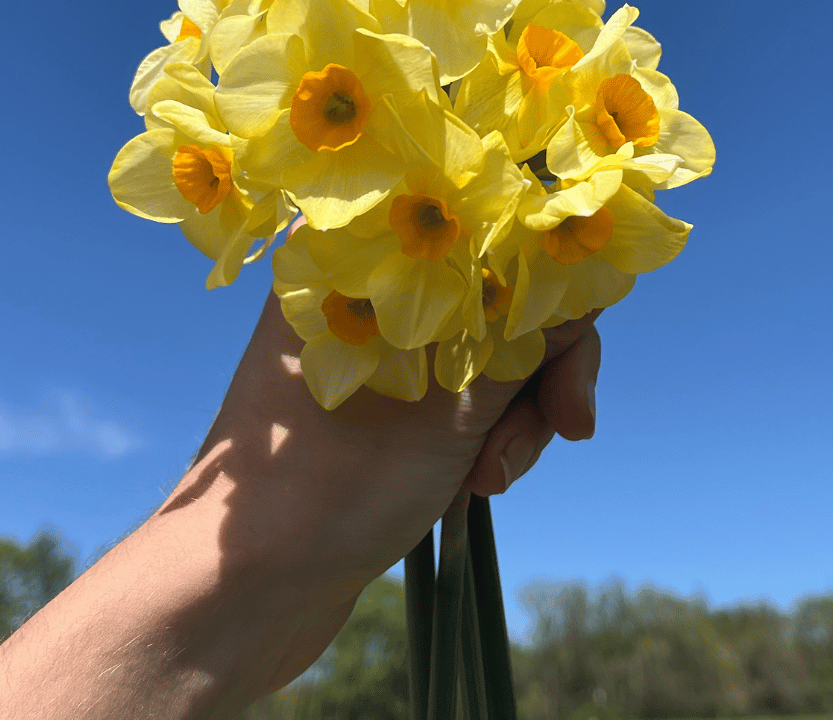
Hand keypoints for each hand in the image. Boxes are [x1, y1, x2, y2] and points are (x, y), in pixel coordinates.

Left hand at [172, 288, 601, 697]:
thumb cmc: (327, 489)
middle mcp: (360, 287)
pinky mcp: (378, 398)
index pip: (484, 238)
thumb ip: (524, 342)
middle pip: (491, 296)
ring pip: (481, 350)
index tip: (570, 376)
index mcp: (355, 257)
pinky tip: (475, 486)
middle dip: (537, 369)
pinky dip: (480, 432)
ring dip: (511, 415)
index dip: (545, 293)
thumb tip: (590, 284)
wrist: (242, 593)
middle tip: (564, 431)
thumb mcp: (448, 411)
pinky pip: (454, 392)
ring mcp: (369, 345)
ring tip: (492, 478)